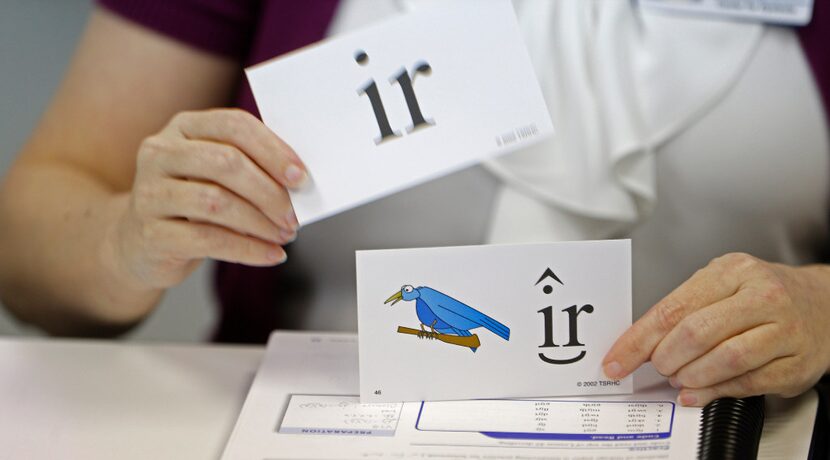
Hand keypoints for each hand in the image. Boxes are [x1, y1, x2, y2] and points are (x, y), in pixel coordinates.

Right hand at [112, 109, 305, 289]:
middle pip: (226, 162)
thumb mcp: (216, 176)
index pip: (234, 126)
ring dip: (260, 222)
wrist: (140, 243)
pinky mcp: (150, 233)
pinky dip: (248, 249)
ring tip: (285, 235)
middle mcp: (161, 153)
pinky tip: (271, 254)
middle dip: (269, 191)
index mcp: (184, 127)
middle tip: (294, 216)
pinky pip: (208, 240)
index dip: (273, 151)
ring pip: (216, 202)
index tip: (301, 178)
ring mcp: (150, 192)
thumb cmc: (191, 204)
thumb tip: (298, 181)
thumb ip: (250, 167)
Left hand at [603, 253, 829, 405]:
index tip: (617, 360)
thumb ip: (683, 310)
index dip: (639, 340)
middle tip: (656, 368)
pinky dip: (715, 391)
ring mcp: (784, 329)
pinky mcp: (796, 362)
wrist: (823, 303)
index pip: (673, 308)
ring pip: (725, 358)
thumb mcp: (721, 285)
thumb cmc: (760, 295)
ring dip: (691, 376)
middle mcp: (761, 295)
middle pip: (697, 332)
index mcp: (732, 271)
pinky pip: (748, 382)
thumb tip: (640, 344)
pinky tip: (698, 393)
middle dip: (665, 358)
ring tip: (677, 380)